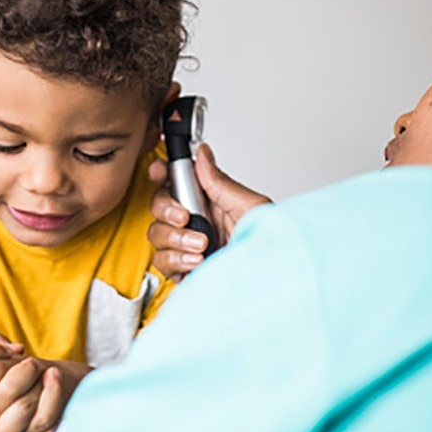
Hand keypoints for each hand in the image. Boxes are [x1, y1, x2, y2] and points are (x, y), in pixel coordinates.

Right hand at [149, 143, 270, 279]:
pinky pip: (163, 263)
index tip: (158, 171)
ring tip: (201, 245)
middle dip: (168, 211)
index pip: (177, 181)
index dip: (162, 172)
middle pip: (159, 207)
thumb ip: (220, 182)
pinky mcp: (186, 269)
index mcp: (211, 201)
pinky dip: (177, 261)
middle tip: (185, 218)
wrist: (272, 277)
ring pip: (157, 234)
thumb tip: (203, 154)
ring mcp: (189, 246)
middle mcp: (197, 221)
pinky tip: (196, 262)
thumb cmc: (273, 243)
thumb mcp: (250, 206)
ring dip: (177, 239)